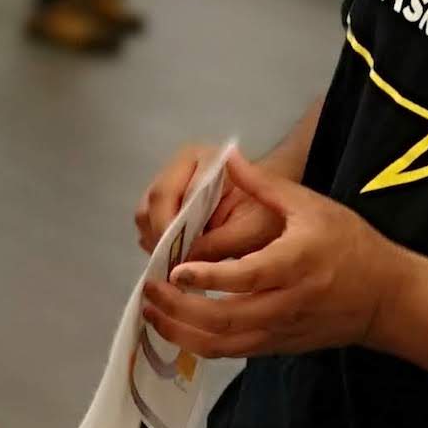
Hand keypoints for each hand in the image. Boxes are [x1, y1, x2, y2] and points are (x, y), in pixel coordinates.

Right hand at [134, 139, 274, 257]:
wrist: (281, 206)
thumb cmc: (270, 214)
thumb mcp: (250, 232)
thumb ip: (217, 245)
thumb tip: (181, 267)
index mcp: (205, 160)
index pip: (168, 193)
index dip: (166, 228)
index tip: (175, 260)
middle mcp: (182, 165)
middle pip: (151, 203)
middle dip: (160, 237)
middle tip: (174, 267)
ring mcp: (172, 181)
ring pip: (145, 214)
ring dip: (157, 241)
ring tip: (178, 264)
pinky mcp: (168, 200)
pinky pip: (149, 224)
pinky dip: (159, 243)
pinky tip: (179, 257)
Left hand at [142, 149, 407, 359]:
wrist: (385, 297)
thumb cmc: (350, 244)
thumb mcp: (312, 206)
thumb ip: (264, 185)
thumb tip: (228, 157)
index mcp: (296, 264)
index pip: (247, 276)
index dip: (209, 276)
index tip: (177, 269)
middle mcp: (287, 302)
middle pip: (225, 317)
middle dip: (181, 308)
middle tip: (151, 290)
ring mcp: (280, 329)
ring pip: (223, 343)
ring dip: (181, 332)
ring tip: (152, 312)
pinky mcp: (276, 345)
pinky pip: (231, 352)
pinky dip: (198, 344)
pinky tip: (175, 328)